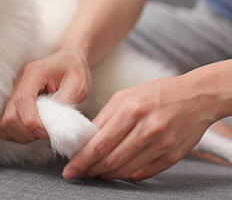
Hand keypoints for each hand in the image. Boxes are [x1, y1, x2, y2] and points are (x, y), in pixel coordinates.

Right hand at [0, 49, 91, 142]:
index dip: (31, 121)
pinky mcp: (11, 101)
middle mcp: (18, 82)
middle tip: (45, 133)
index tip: (45, 133)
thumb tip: (54, 124)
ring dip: (21, 134)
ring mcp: (12, 92)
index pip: (22, 99)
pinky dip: (15, 133)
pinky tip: (30, 131)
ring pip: (3, 122)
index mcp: (34, 73)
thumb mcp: (78, 84)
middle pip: (9, 115)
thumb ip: (65, 103)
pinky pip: (3, 124)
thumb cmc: (73, 70)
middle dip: (27, 131)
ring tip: (38, 131)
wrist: (67, 60)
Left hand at [63, 75, 216, 180]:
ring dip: (106, 174)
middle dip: (90, 170)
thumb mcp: (125, 96)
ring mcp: (162, 144)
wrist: (198, 96)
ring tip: (95, 172)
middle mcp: (148, 128)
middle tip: (79, 172)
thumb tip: (85, 140)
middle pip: (111, 160)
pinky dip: (127, 175)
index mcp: (132, 110)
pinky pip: (144, 173)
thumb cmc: (157, 93)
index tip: (69, 168)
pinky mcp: (173, 156)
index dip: (81, 159)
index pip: (100, 144)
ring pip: (126, 170)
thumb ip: (104, 118)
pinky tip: (117, 171)